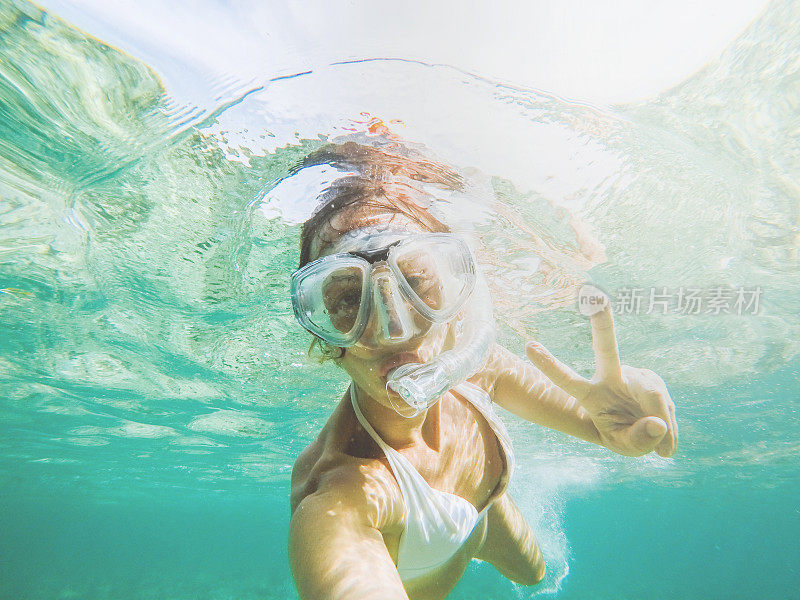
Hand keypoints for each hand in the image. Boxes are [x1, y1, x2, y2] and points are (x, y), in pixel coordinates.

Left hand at [525, 304, 677, 456]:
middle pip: (606, 348)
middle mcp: (610, 378)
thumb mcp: (625, 447)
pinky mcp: (652, 379)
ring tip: (660, 444)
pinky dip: (670, 424)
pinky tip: (666, 433)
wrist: (644, 430)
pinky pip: (666, 403)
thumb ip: (639, 439)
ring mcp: (633, 375)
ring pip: (653, 395)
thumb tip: (657, 423)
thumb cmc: (624, 435)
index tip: (528, 346)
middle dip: (602, 323)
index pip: (567, 380)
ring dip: (661, 421)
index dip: (549, 365)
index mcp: (590, 395)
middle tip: (595, 297)